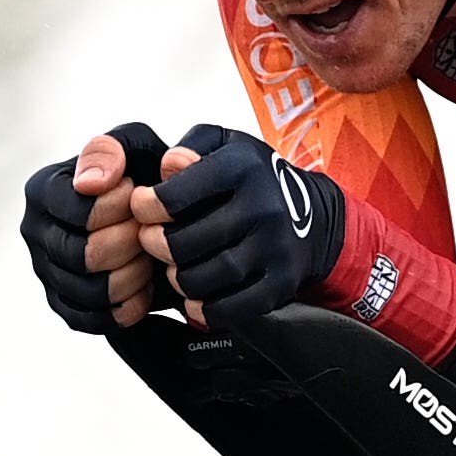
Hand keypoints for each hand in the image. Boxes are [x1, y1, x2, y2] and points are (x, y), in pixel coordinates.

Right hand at [22, 122, 190, 330]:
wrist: (156, 213)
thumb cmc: (144, 174)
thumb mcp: (136, 146)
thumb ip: (112, 149)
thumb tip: (89, 184)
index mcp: (43, 189)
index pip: (79, 212)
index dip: (120, 210)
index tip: (140, 199)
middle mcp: (34, 231)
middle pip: (83, 255)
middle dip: (129, 244)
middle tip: (150, 232)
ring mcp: (44, 270)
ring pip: (87, 291)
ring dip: (131, 277)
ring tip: (149, 257)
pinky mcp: (62, 303)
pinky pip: (89, 319)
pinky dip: (124, 308)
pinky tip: (144, 288)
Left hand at [129, 124, 346, 328]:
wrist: (313, 216)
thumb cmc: (256, 180)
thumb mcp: (226, 145)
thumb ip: (191, 147)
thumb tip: (167, 166)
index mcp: (242, 167)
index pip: (175, 195)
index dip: (145, 206)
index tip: (141, 207)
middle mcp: (262, 207)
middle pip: (186, 243)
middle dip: (156, 245)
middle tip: (152, 241)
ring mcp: (274, 248)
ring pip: (205, 278)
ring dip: (178, 279)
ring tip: (174, 267)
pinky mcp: (281, 282)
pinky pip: (233, 308)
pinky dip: (205, 310)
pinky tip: (194, 300)